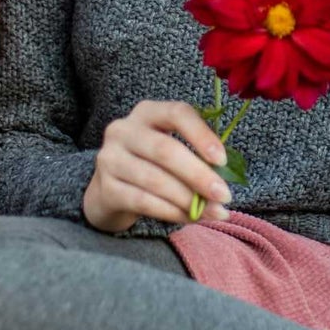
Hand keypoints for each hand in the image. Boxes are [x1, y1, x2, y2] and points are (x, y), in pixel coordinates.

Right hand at [82, 100, 233, 233]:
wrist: (109, 190)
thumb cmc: (151, 165)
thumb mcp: (170, 149)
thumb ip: (195, 156)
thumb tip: (223, 181)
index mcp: (146, 112)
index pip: (177, 113)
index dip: (202, 135)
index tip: (222, 160)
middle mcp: (123, 130)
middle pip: (165, 150)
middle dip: (199, 175)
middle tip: (224, 195)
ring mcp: (110, 159)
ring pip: (155, 180)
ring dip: (189, 199)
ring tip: (214, 211)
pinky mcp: (106, 188)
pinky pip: (143, 201)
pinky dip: (172, 212)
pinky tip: (191, 217)